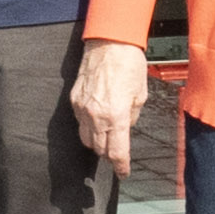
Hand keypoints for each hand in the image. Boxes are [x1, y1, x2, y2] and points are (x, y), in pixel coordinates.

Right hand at [69, 40, 154, 171]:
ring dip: (97, 143)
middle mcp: (96, 115)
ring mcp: (82, 108)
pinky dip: (88, 126)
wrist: (109, 41)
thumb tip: (127, 126)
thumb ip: (133, 115)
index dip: (120, 166)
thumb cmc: (128, 62)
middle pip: (100, 149)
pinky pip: (80, 122)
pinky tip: (97, 120)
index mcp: (117, 116)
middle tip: (118, 153)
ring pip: (86, 139)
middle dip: (110, 155)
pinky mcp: (74, 99)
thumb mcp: (141, 93)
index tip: (123, 172)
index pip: (117, 152)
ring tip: (108, 138)